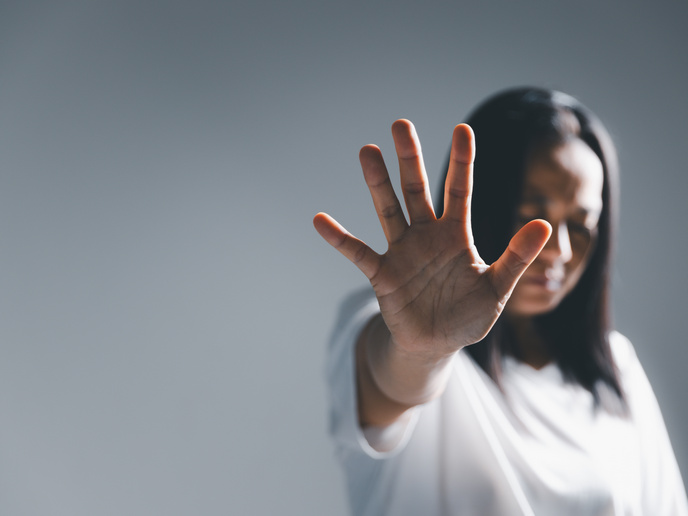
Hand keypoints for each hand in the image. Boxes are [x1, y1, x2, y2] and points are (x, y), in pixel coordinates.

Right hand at [314, 120, 550, 359]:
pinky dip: (339, 238)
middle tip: (401, 125)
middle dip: (410, 159)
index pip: (458, 190)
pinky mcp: (382, 274)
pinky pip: (358, 252)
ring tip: (367, 151)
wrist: (437, 345)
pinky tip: (320, 220)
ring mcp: (401, 252)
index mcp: (455, 234)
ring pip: (388, 210)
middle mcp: (426, 235)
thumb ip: (517, 257)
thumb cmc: (468, 314)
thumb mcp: (497, 287)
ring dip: (378, 183)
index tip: (462, 130)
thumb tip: (544, 224)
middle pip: (417, 190)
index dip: (461, 161)